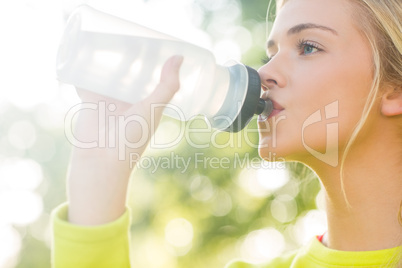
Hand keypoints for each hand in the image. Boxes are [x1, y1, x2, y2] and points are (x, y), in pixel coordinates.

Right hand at [67, 55, 182, 224]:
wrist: (100, 160)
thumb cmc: (131, 139)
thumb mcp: (153, 109)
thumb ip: (167, 86)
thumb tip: (179, 57)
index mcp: (148, 104)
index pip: (154, 79)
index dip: (156, 64)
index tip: (157, 46)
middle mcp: (130, 102)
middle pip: (132, 74)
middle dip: (133, 59)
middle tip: (133, 38)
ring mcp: (110, 101)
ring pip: (110, 75)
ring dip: (110, 62)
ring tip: (112, 41)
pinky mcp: (90, 101)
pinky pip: (87, 82)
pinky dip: (85, 70)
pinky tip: (84, 55)